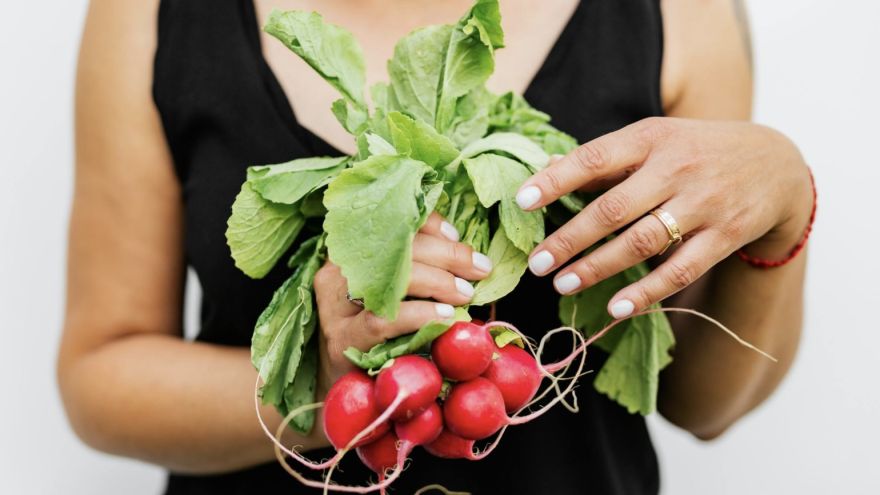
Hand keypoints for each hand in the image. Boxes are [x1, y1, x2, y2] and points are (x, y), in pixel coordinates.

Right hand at [313, 212, 492, 387]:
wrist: (345, 390)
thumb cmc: (382, 339)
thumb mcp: (400, 298)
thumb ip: (423, 273)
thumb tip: (470, 259)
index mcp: (350, 256)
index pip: (389, 226)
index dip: (426, 225)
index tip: (456, 235)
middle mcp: (337, 274)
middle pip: (394, 249)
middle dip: (445, 255)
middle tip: (479, 268)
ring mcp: (335, 307)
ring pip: (389, 280)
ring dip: (437, 282)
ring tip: (465, 293)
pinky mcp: (342, 340)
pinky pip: (383, 319)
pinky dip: (420, 315)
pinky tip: (445, 318)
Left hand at [516, 117, 812, 318]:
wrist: (776, 163)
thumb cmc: (695, 151)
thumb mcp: (654, 140)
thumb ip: (605, 159)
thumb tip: (544, 169)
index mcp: (650, 138)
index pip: (594, 157)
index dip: (555, 180)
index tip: (521, 202)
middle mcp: (676, 168)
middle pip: (613, 208)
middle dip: (569, 239)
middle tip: (536, 263)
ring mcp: (703, 203)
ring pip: (641, 242)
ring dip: (598, 267)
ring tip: (562, 284)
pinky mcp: (724, 235)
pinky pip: (680, 270)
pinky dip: (647, 292)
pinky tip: (617, 308)